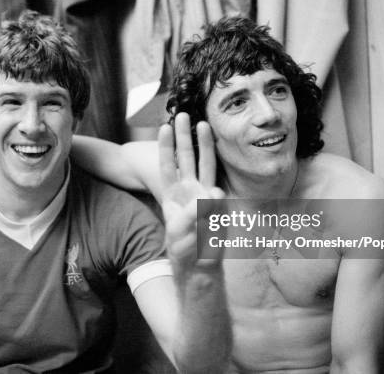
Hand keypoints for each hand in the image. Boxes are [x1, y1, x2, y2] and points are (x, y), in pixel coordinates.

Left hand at [158, 113, 224, 270]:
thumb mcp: (178, 232)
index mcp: (173, 195)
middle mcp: (189, 191)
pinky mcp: (219, 209)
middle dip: (184, 136)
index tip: (164, 127)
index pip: (167, 166)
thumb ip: (191, 215)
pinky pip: (218, 197)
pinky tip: (215, 201)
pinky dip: (215, 198)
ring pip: (205, 166)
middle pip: (186, 158)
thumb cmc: (183, 249)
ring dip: (205, 146)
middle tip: (182, 115)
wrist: (200, 269)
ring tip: (203, 124)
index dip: (165, 147)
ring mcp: (205, 197)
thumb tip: (212, 195)